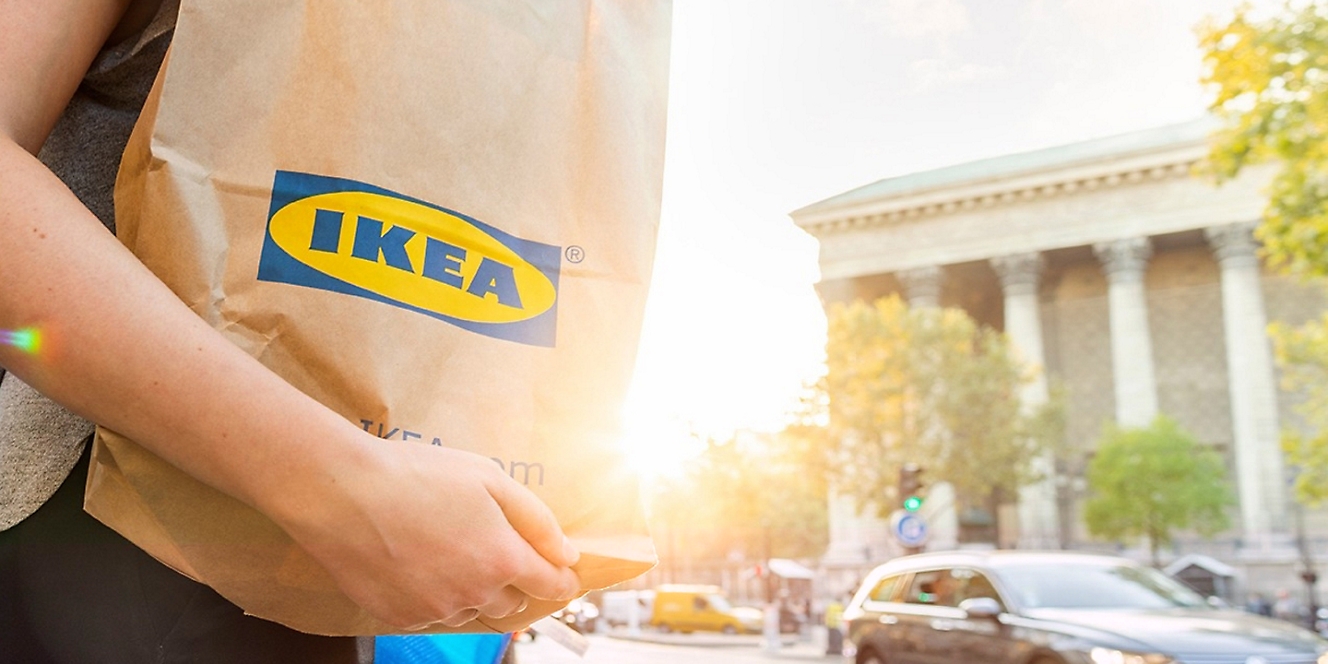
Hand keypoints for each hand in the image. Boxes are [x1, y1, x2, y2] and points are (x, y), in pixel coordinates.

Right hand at [267, 434, 581, 628]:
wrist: (342, 493)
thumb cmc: (416, 475)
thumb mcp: (490, 479)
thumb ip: (536, 520)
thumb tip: (567, 553)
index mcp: (502, 558)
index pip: (551, 585)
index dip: (561, 577)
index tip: (562, 571)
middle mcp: (474, 593)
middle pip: (513, 601)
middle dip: (513, 578)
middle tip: (492, 545)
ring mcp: (436, 609)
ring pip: (472, 609)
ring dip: (473, 588)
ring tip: (447, 546)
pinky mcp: (401, 618)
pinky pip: (434, 613)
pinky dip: (436, 594)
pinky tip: (419, 561)